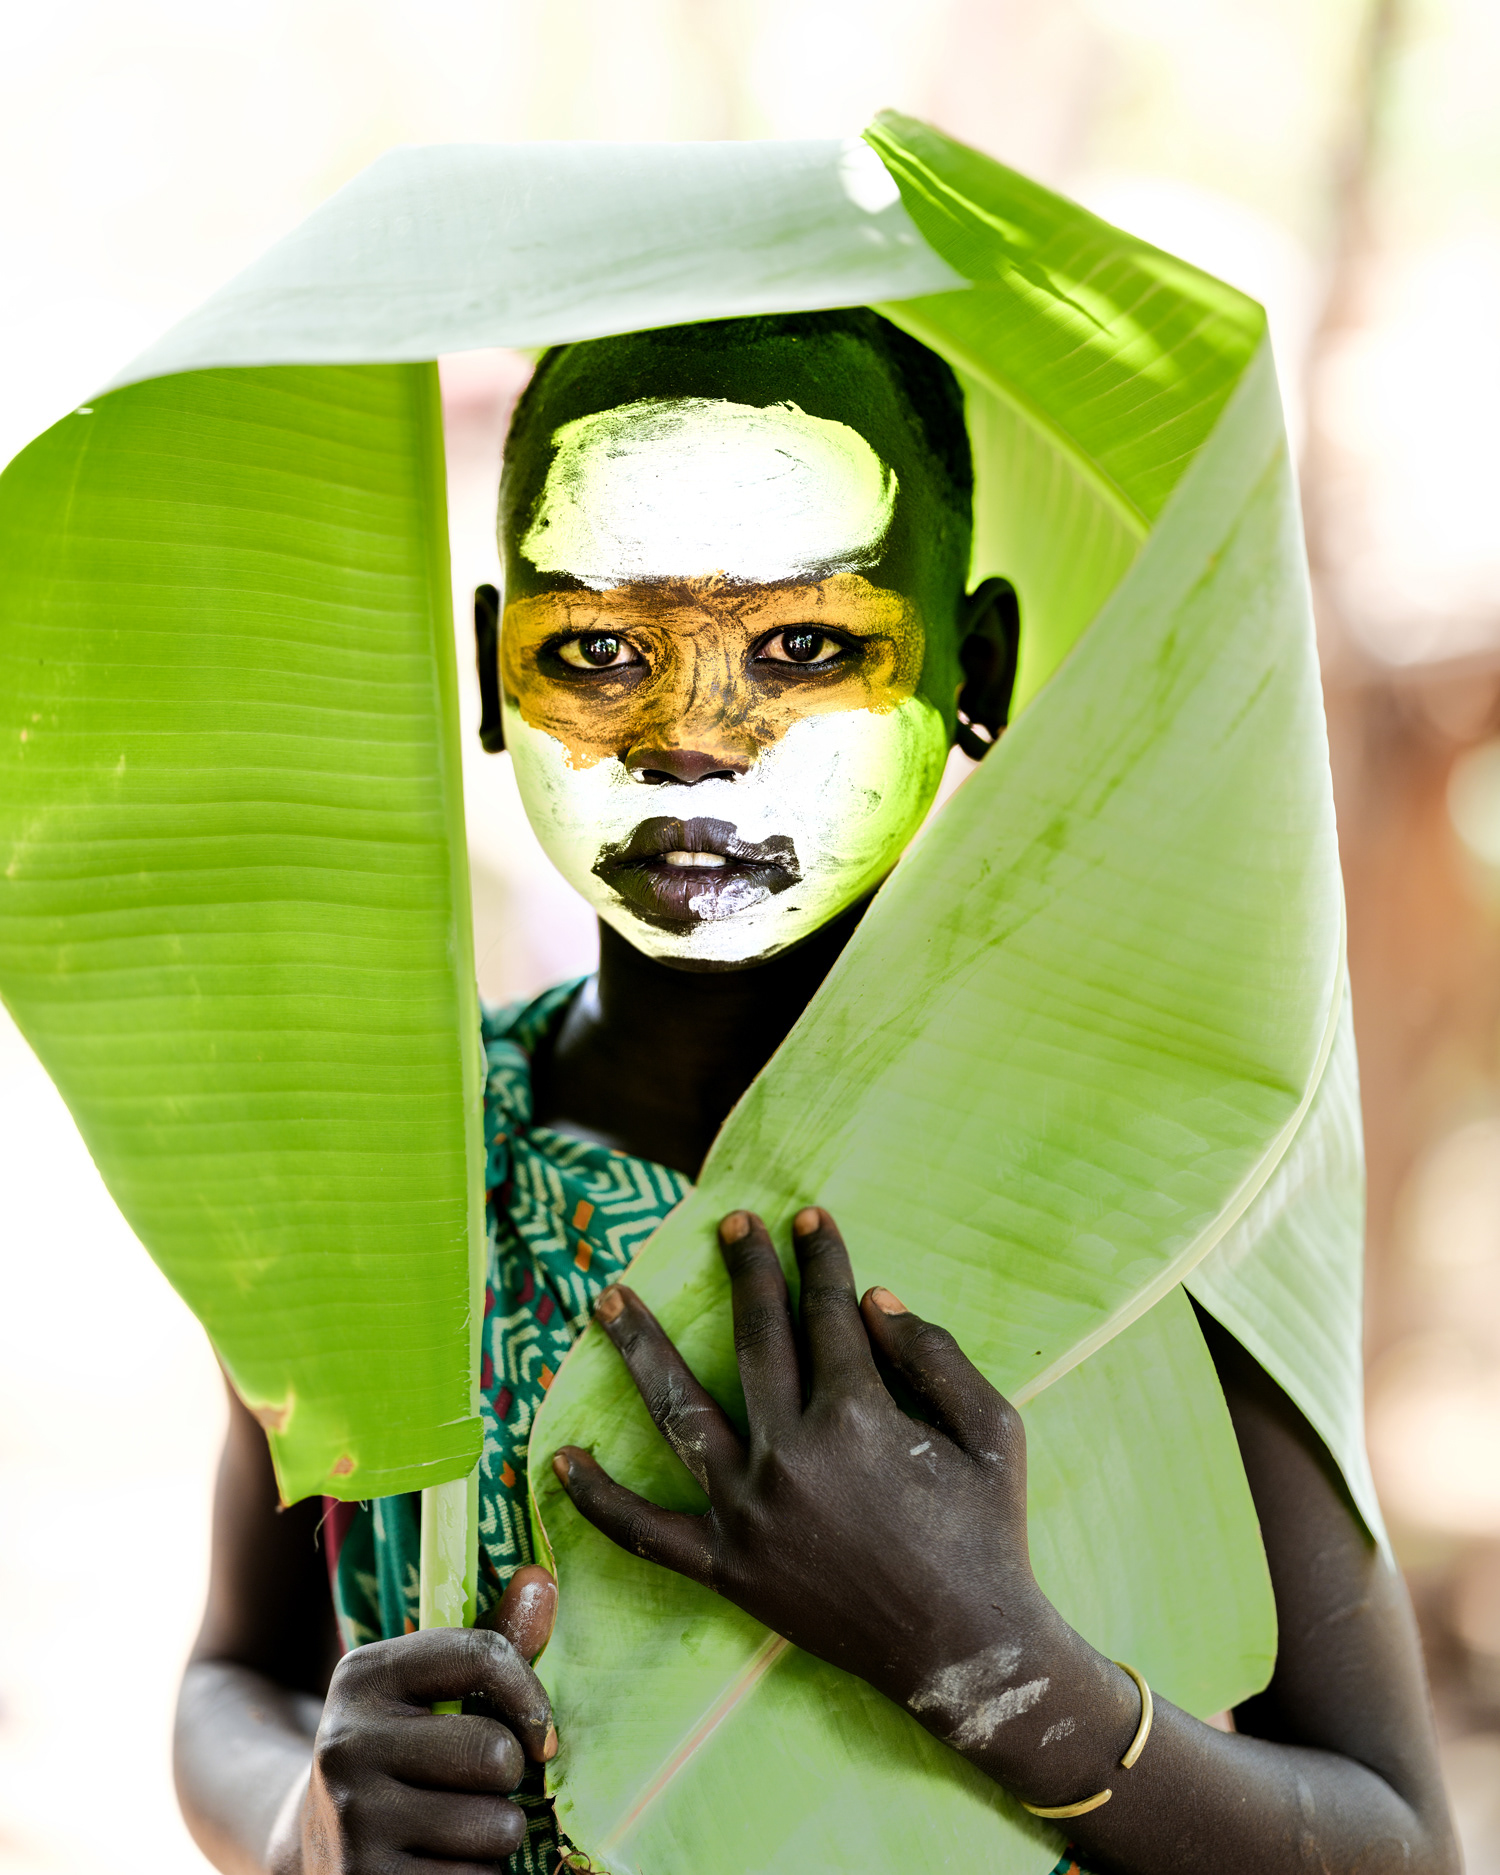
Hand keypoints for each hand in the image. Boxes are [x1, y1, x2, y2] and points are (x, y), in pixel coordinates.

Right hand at [273, 1566, 557, 1873]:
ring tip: (459, 1825)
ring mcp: (352, 1821)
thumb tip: (540, 1579)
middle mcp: (347, 1743)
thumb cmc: (403, 1749)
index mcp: (365, 1675)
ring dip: (497, 1834)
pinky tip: (439, 1864)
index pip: (480, 1655)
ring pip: (495, 1827)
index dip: (531, 1696)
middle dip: (509, 1776)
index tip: (541, 1733)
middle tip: (479, 1784)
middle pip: (495, 1753)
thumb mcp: (429, 1690)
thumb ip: (490, 1639)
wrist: (317, 1841)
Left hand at [551, 1208, 1126, 1794]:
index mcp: (857, 1415)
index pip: (828, 1311)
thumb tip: (874, 1300)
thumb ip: (935, 1354)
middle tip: (731, 1223)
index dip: (820, 1258)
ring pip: (680, 1414)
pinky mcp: (729, 1568)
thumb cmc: (989, 1534)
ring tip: (609, 1299)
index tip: (807, 1218)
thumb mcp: (993, 1428)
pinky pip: (649, 1532)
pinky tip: (561, 1459)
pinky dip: (601, 1501)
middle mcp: (791, 1454)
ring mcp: (749, 1512)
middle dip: (746, 1272)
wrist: (968, 1652)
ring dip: (641, 1350)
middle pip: (756, 1339)